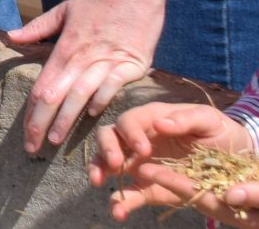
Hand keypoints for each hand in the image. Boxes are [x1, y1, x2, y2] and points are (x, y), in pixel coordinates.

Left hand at [11, 0, 168, 153]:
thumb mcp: (63, 9)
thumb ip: (39, 27)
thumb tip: (12, 37)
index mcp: (66, 47)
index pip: (43, 86)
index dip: (33, 112)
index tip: (26, 132)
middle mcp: (84, 57)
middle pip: (58, 96)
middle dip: (44, 124)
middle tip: (34, 148)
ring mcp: (110, 60)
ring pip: (82, 96)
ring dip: (68, 120)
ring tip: (56, 141)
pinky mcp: (134, 63)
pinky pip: (115, 86)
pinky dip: (103, 100)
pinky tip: (93, 116)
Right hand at [92, 101, 258, 222]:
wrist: (234, 161)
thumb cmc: (219, 133)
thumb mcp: (209, 120)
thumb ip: (186, 119)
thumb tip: (159, 124)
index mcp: (151, 119)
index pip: (129, 120)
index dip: (131, 133)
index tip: (143, 150)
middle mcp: (139, 139)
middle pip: (109, 136)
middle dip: (106, 148)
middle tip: (115, 163)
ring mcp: (140, 163)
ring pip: (107, 162)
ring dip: (98, 169)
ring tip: (98, 182)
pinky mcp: (148, 187)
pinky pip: (128, 194)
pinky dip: (119, 203)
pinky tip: (118, 213)